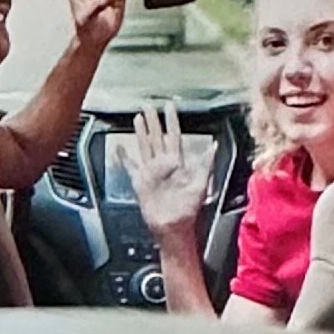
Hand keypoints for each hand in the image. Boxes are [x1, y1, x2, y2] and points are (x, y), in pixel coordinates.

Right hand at [123, 104, 213, 235]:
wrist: (173, 226)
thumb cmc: (189, 208)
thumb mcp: (201, 183)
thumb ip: (205, 163)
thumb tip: (214, 146)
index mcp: (177, 162)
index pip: (173, 136)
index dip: (171, 121)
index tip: (169, 106)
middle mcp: (163, 164)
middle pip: (156, 137)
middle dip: (152, 121)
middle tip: (148, 106)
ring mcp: (150, 173)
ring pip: (144, 147)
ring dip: (140, 133)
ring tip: (137, 119)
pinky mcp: (140, 183)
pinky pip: (130, 167)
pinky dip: (123, 158)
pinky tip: (119, 149)